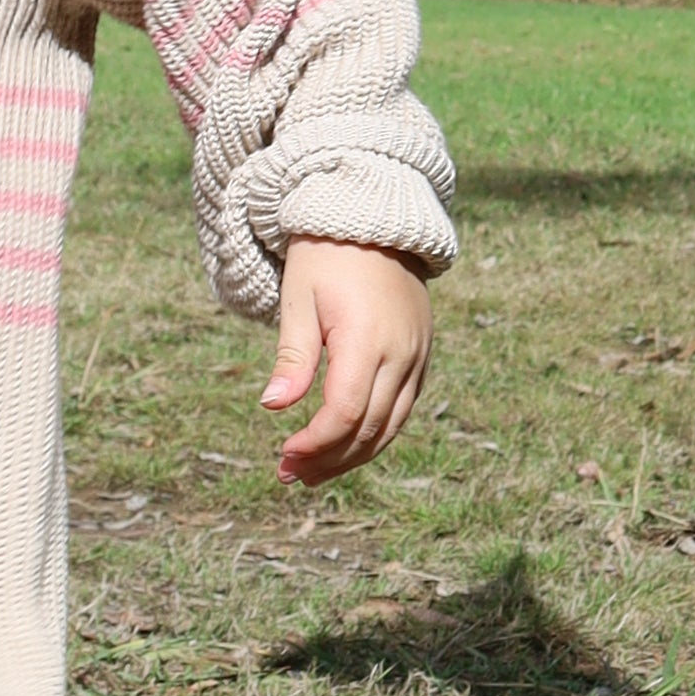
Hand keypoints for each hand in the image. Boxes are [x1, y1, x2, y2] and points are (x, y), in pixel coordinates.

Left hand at [264, 244, 434, 486]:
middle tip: (289, 474)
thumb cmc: (326, 258)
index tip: (284, 455)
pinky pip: (402, 409)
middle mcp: (401, 353)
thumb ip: (293, 358)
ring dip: (351, 456)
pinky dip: (373, 434)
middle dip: (328, 459)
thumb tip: (273, 407)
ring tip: (311, 472)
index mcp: (367, 338)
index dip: (315, 443)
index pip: (346, 412)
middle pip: (370, 429)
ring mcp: (418, 357)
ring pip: (391, 427)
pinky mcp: (422, 357)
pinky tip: (342, 446)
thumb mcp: (299, 300)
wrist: (375, 220)